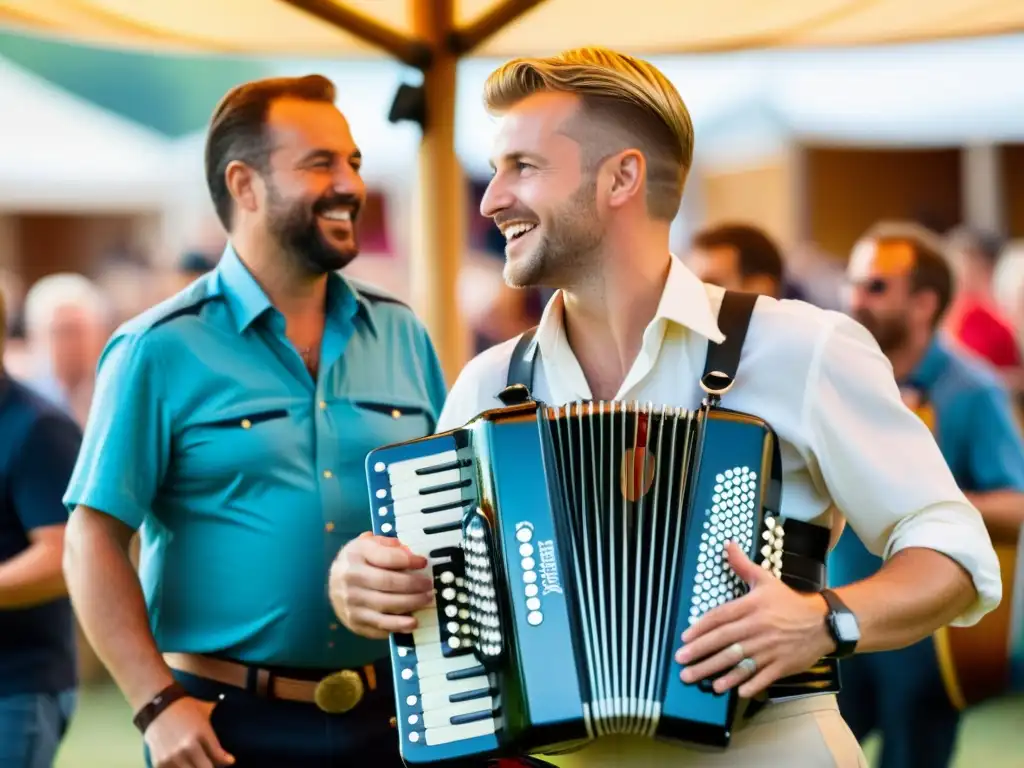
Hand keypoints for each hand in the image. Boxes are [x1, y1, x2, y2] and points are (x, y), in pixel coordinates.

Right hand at [145, 696, 233, 767]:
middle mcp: (187, 747)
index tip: (229, 760)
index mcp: (201, 733)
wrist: (157, 706)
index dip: (226, 760)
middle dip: (211, 766)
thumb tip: (232, 727)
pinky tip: (183, 764)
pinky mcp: (159, 763)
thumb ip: (218, 721)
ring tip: (196, 762)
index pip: (219, 756)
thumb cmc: (185, 707)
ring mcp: (172, 757)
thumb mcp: (205, 711)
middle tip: (210, 762)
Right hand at [329, 532, 433, 638]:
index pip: (385, 558)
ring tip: (425, 601)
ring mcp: (350, 603)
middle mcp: (350, 579)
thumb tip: (409, 553)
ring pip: (386, 606)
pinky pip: (380, 625)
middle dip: (413, 584)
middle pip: (388, 583)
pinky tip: (412, 621)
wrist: (333, 584)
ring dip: (411, 604)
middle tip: (428, 585)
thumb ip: (387, 545)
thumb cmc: (357, 562)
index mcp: (354, 555)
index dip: (408, 560)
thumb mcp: (367, 544)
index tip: (423, 562)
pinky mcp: (354, 622)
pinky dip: (398, 625)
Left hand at [674, 541, 834, 697]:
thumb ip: (743, 565)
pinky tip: (734, 691)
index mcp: (752, 607)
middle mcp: (758, 628)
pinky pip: (763, 676)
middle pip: (724, 642)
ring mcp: (770, 648)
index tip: (684, 638)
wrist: (823, 622)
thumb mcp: (766, 579)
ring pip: (740, 662)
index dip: (701, 628)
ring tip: (701, 680)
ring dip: (719, 673)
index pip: (720, 618)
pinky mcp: (782, 664)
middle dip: (701, 653)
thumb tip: (727, 544)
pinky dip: (749, 684)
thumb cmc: (789, 601)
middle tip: (681, 663)